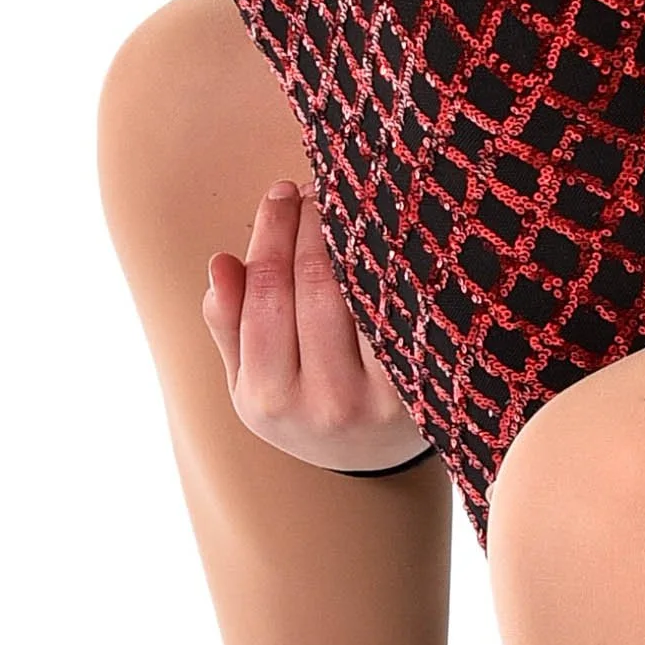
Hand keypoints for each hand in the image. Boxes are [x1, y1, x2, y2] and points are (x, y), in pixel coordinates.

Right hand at [204, 180, 433, 471]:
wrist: (371, 456)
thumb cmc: (302, 401)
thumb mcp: (250, 376)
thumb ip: (229, 322)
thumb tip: (221, 263)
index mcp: (266, 399)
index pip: (264, 294)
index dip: (273, 234)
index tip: (280, 193)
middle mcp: (322, 404)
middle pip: (314, 287)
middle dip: (313, 223)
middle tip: (317, 187)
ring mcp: (379, 401)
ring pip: (364, 294)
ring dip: (357, 236)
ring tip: (350, 203)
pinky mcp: (422, 388)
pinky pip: (404, 313)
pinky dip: (396, 269)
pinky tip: (390, 238)